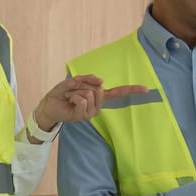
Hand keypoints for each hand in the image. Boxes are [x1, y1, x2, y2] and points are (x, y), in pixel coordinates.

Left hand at [33, 75, 147, 130]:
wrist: (49, 105)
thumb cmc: (63, 93)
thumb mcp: (75, 81)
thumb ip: (88, 79)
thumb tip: (101, 80)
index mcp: (99, 96)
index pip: (119, 93)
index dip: (132, 90)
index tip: (146, 89)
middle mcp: (98, 105)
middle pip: (99, 89)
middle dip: (83, 84)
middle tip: (73, 90)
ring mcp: (91, 112)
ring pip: (89, 94)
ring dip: (76, 91)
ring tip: (70, 96)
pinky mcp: (83, 116)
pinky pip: (83, 99)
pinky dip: (73, 96)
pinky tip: (69, 101)